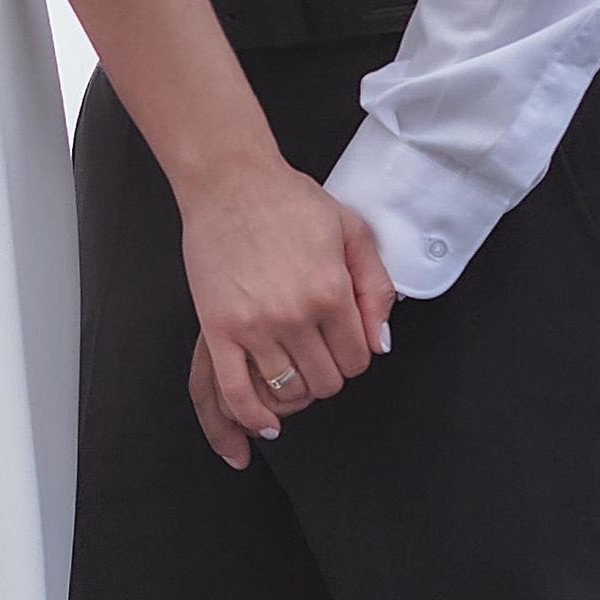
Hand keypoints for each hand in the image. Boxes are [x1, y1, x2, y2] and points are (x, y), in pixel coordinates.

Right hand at [176, 152, 391, 448]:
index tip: (343, 346)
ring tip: (292, 370)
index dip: (355, 357)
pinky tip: (263, 420)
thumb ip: (376, 287)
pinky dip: (250, 414)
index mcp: (331, 290)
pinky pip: (234, 390)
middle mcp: (295, 313)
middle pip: (326, 382)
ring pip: (287, 391)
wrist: (229, 179)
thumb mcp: (352, 231)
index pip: (358, 359)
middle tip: (318, 354)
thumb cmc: (286, 199)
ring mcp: (254, 324)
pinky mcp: (218, 328)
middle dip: (328, 374)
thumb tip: (381, 342)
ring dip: (294, 391)